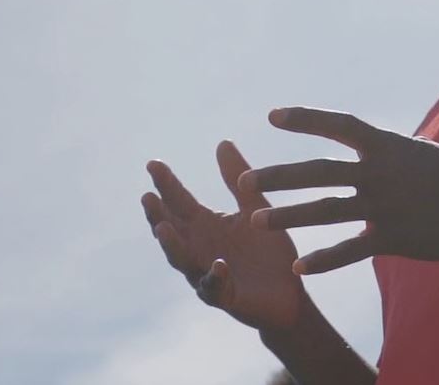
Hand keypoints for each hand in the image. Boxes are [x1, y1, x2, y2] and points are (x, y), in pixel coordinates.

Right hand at [141, 141, 309, 330]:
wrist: (291, 291)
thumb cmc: (268, 251)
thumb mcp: (255, 207)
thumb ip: (237, 179)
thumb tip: (222, 142)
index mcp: (205, 225)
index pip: (179, 201)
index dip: (165, 184)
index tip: (152, 163)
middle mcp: (200, 248)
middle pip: (171, 230)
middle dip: (158, 216)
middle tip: (148, 196)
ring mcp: (208, 273)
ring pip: (183, 260)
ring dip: (173, 246)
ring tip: (164, 229)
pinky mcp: (227, 296)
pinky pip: (215, 288)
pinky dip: (215, 277)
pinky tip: (218, 265)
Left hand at [241, 107, 438, 274]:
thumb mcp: (426, 152)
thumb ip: (393, 152)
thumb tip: (375, 145)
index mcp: (387, 146)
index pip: (339, 125)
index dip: (305, 119)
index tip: (273, 115)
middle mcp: (379, 173)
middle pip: (318, 172)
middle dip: (279, 176)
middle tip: (245, 180)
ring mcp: (384, 205)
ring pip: (325, 211)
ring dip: (288, 216)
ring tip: (258, 220)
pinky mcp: (393, 237)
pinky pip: (350, 249)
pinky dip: (325, 258)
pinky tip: (301, 266)